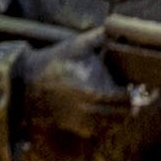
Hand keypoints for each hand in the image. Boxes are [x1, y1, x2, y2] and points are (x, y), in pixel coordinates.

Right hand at [12, 33, 134, 122]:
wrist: (28, 83)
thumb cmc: (54, 63)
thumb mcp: (75, 46)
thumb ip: (98, 38)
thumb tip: (115, 28)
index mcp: (95, 90)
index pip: (125, 98)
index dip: (132, 92)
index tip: (132, 85)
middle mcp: (91, 110)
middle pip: (123, 114)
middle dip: (129, 104)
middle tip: (130, 94)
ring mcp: (83, 121)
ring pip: (114, 125)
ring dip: (120, 116)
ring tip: (120, 104)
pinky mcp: (76, 127)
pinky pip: (100, 132)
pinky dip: (108, 125)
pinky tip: (105, 112)